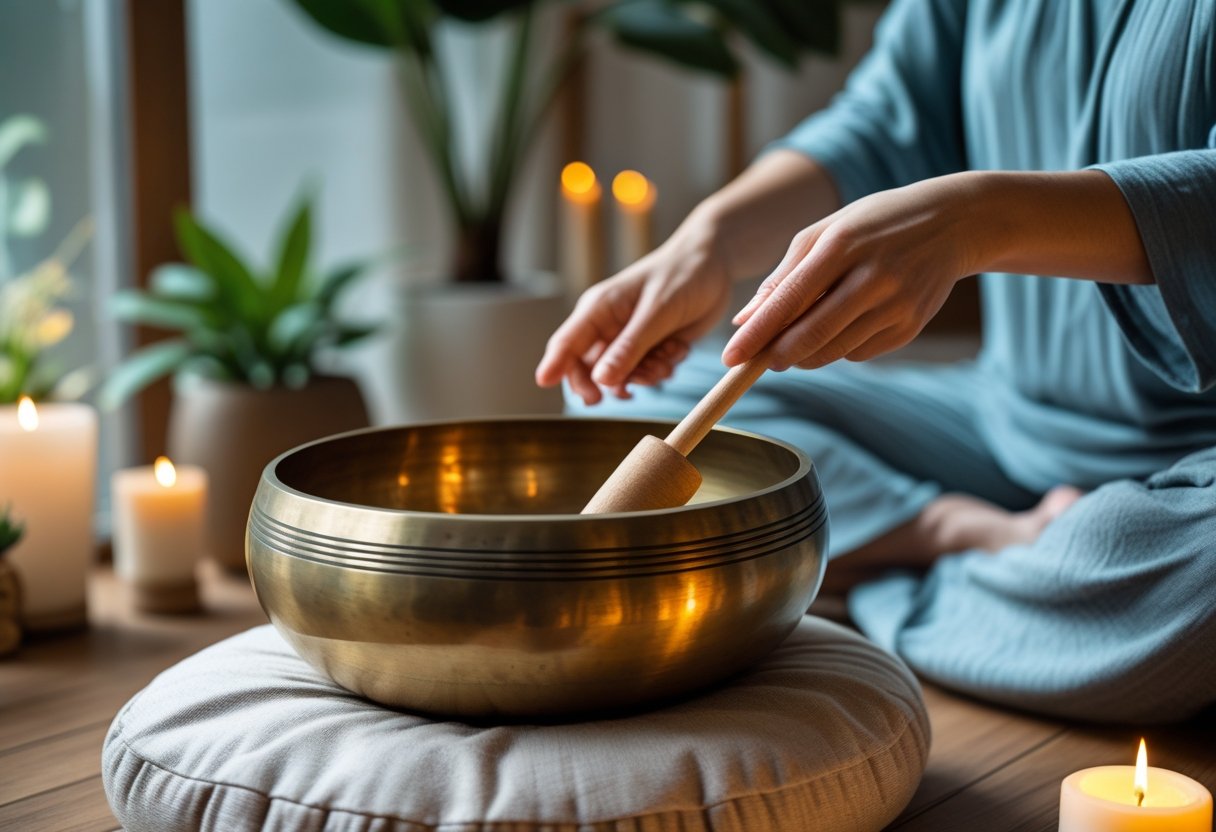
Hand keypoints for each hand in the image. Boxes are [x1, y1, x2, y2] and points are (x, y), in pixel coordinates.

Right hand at [535, 214, 732, 404]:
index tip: (543, 383)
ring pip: (621, 376)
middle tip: (627, 394)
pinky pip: (646, 373)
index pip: (566, 342)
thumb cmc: (682, 276)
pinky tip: (677, 349)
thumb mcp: (657, 313)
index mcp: (599, 309)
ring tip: (667, 356)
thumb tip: (601, 380)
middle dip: (608, 383)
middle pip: (589, 369)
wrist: (714, 265)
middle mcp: (607, 326)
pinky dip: (662, 369)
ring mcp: (628, 338)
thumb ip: (630, 347)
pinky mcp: (649, 346)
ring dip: (645, 375)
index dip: (553, 364)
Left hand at [724, 174, 979, 369]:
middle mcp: (872, 276)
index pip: (790, 300)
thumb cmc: (874, 225)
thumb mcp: (825, 232)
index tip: (731, 358)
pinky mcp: (910, 326)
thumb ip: (783, 276)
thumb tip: (744, 320)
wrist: (952, 223)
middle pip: (811, 335)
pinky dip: (839, 349)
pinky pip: (859, 353)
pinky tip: (843, 326)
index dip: (757, 334)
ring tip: (796, 342)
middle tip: (760, 360)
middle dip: (777, 355)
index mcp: (843, 245)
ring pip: (833, 351)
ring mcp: (896, 304)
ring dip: (805, 355)